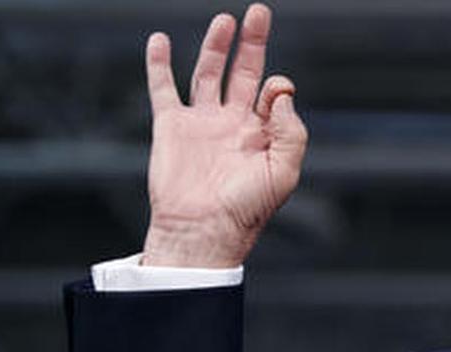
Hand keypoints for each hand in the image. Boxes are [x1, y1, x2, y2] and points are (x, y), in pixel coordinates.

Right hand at [142, 3, 306, 267]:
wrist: (203, 230)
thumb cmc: (246, 210)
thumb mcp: (283, 173)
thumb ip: (291, 132)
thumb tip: (281, 93)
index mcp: (263, 133)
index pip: (273, 93)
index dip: (277, 86)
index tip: (273, 94)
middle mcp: (233, 123)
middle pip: (244, 72)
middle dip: (252, 43)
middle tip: (259, 12)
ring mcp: (202, 122)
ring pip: (208, 74)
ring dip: (216, 46)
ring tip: (226, 20)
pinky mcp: (171, 126)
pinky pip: (163, 89)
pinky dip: (159, 65)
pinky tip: (161, 41)